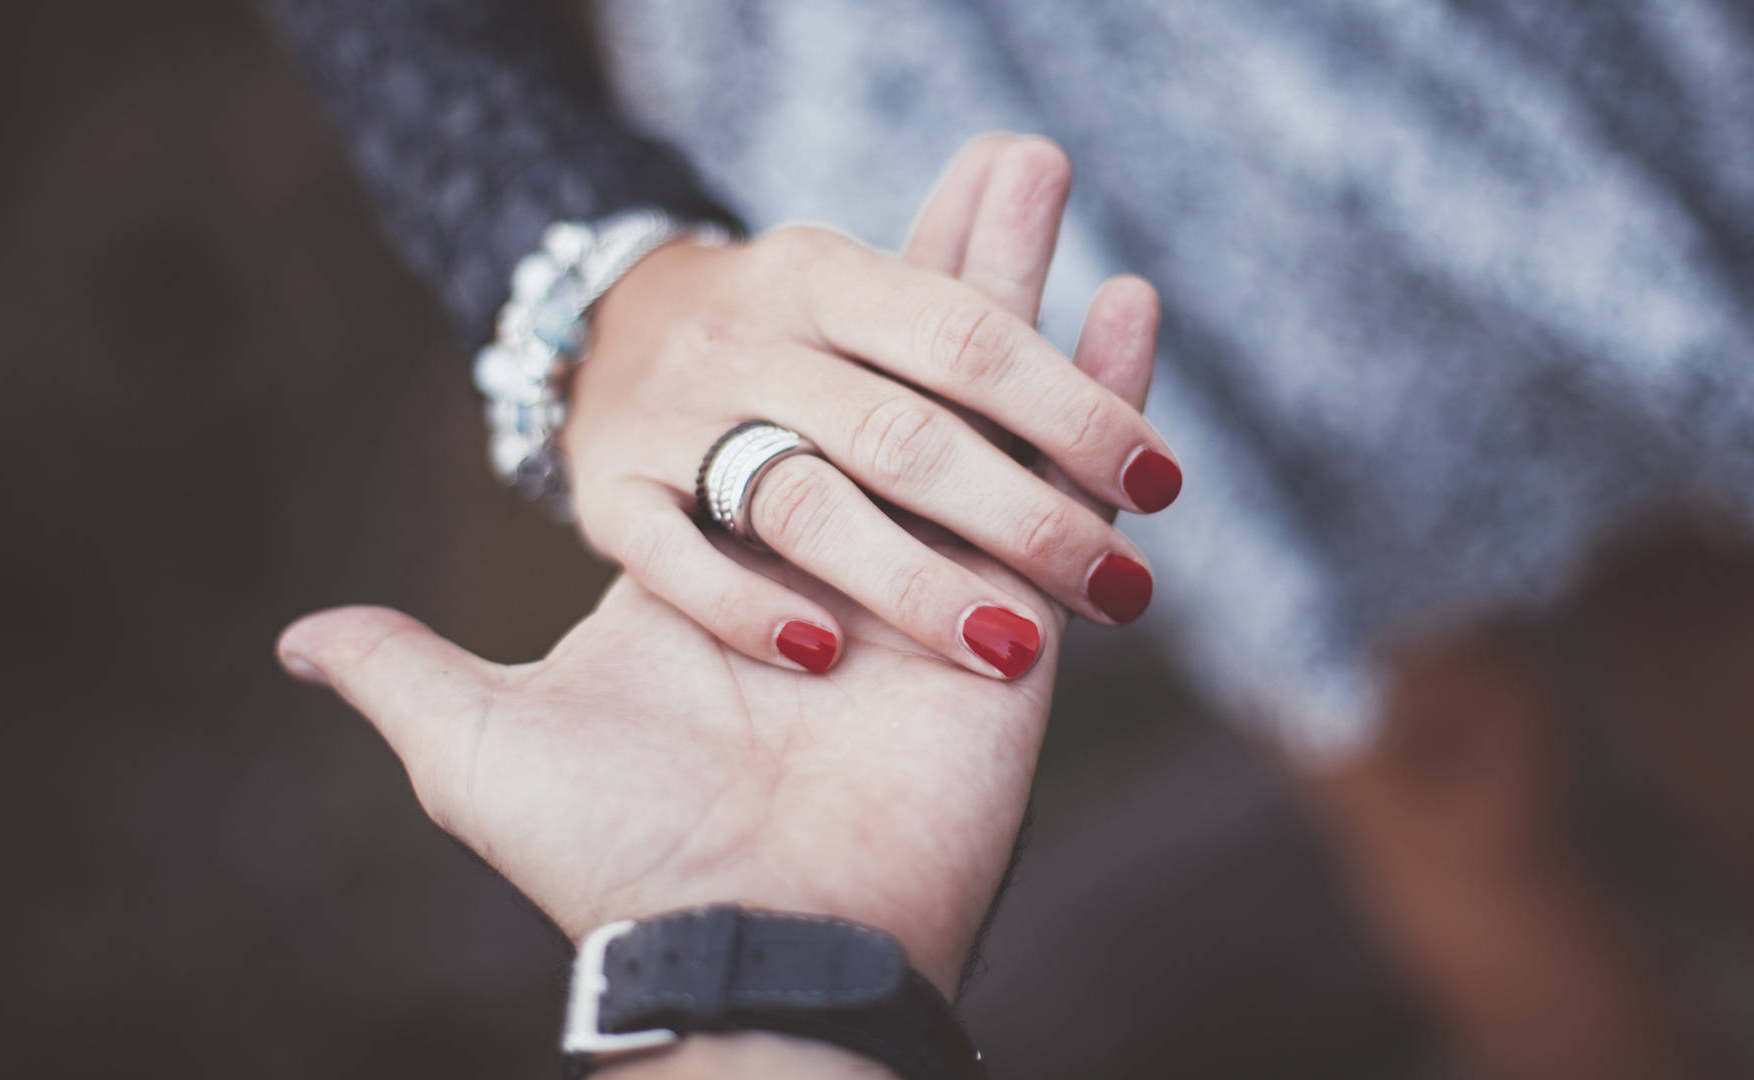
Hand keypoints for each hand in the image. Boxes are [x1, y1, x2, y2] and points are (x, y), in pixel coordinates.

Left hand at [276, 146, 1160, 988]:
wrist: (739, 949)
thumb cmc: (611, 855)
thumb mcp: (474, 745)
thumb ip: (403, 668)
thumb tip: (300, 638)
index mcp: (736, 559)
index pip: (794, 394)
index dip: (829, 309)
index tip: (828, 233)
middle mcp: (847, 554)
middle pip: (911, 373)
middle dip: (956, 265)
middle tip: (1006, 158)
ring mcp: (942, 579)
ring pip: (996, 401)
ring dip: (1026, 285)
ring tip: (1046, 173)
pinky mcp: (1025, 622)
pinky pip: (1071, 483)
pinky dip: (1108, 391)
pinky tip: (1131, 302)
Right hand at [562, 135, 1179, 680]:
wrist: (594, 332)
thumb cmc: (783, 336)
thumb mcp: (859, 289)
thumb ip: (960, 285)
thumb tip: (1081, 213)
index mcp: (826, 273)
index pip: (969, 338)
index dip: (1073, 406)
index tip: (1159, 481)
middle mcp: (748, 335)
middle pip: (903, 434)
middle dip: (1022, 518)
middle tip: (1116, 589)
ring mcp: (674, 418)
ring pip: (803, 504)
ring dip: (914, 582)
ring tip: (1009, 647)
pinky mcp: (611, 496)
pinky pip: (672, 559)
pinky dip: (746, 605)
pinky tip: (820, 650)